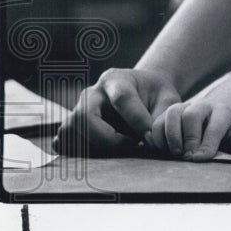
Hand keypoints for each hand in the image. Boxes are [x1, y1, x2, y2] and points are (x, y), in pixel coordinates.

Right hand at [53, 68, 180, 153]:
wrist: (142, 91)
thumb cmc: (156, 95)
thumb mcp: (167, 98)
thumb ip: (162, 117)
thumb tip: (152, 140)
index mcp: (116, 79)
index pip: (121, 98)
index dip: (136, 120)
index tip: (149, 136)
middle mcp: (92, 93)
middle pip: (85, 115)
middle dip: (108, 138)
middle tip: (132, 143)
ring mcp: (77, 109)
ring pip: (71, 130)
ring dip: (95, 146)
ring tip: (120, 145)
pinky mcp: (72, 126)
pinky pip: (63, 141)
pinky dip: (78, 151)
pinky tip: (99, 151)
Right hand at [147, 100, 230, 160]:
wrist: (213, 118)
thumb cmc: (226, 132)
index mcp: (221, 111)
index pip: (215, 125)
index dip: (208, 143)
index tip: (201, 159)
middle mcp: (201, 105)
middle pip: (191, 115)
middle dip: (189, 138)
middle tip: (188, 157)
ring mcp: (183, 108)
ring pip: (171, 114)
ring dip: (171, 137)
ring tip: (176, 154)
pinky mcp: (167, 115)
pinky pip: (156, 122)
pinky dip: (157, 138)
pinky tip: (164, 151)